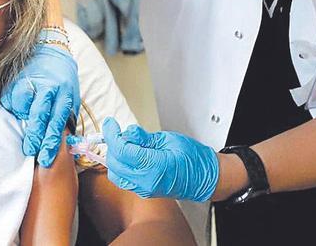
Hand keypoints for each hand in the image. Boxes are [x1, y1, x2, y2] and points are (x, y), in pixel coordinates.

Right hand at [1, 44, 80, 166]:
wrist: (50, 51)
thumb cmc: (62, 82)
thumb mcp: (70, 98)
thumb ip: (66, 120)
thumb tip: (66, 148)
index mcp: (64, 93)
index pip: (57, 121)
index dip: (51, 140)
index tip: (45, 157)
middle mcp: (48, 87)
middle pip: (39, 115)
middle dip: (35, 135)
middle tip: (30, 150)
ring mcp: (30, 82)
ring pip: (22, 106)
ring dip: (23, 117)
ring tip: (26, 118)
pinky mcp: (15, 79)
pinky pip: (10, 99)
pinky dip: (13, 107)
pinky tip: (20, 105)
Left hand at [102, 118, 218, 202]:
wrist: (205, 178)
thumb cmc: (193, 158)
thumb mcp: (168, 140)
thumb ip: (145, 138)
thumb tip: (128, 132)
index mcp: (154, 166)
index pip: (122, 150)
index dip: (112, 134)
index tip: (110, 124)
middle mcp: (146, 181)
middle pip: (114, 162)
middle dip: (113, 145)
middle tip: (119, 131)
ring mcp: (144, 189)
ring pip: (115, 173)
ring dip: (115, 156)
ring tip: (127, 143)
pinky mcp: (144, 191)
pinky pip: (123, 179)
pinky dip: (121, 165)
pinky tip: (130, 155)